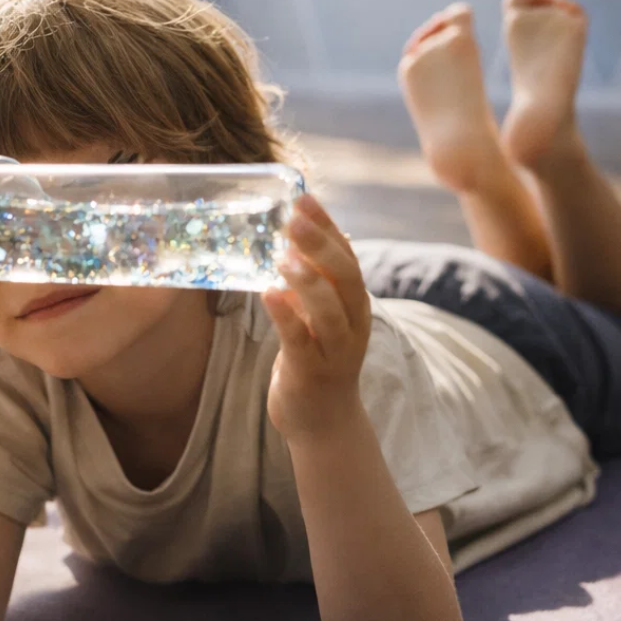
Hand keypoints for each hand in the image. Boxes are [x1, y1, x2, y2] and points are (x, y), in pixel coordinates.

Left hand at [262, 194, 370, 441]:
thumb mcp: (316, 316)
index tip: (304, 198)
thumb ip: (309, 284)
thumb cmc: (315, 359)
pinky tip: (266, 292)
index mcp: (354, 304)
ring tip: (283, 256)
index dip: (328, 226)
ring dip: (307, 280)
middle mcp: (352, 323)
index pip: (347, 255)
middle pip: (344, 277)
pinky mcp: (311, 372)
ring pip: (329, 309)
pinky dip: (285, 315)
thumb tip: (290, 239)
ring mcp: (335, 350)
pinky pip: (300, 339)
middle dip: (320, 245)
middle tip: (293, 219)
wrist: (323, 422)